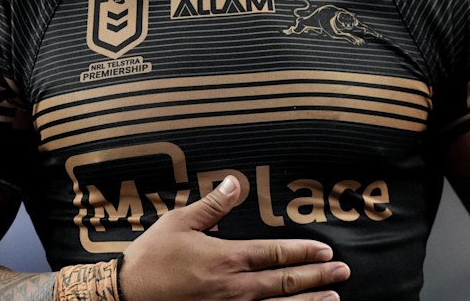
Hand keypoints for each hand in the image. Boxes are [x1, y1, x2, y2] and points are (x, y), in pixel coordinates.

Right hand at [118, 174, 349, 300]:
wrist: (126, 295)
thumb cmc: (152, 256)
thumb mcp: (179, 221)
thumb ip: (212, 203)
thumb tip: (235, 181)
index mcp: (225, 257)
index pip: (275, 254)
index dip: (303, 252)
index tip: (327, 251)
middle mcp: (233, 287)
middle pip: (284, 283)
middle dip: (317, 277)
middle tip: (343, 272)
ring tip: (333, 300)